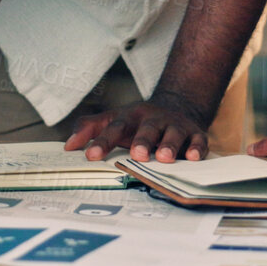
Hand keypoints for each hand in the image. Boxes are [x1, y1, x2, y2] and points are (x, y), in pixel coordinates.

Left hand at [64, 94, 210, 162]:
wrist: (176, 107)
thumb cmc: (138, 122)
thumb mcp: (113, 119)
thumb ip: (90, 129)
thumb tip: (68, 146)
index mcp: (131, 117)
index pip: (114, 127)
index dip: (102, 142)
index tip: (90, 156)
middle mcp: (153, 119)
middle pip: (147, 128)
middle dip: (143, 141)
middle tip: (137, 155)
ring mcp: (175, 126)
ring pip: (174, 133)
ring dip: (170, 145)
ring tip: (164, 158)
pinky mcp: (195, 133)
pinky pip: (198, 140)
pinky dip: (197, 148)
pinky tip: (193, 157)